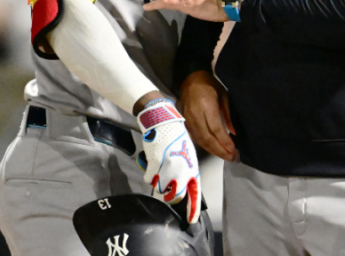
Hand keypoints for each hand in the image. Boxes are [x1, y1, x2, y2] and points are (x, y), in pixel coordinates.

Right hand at [135, 99, 200, 223]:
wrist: (164, 124)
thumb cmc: (177, 139)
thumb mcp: (187, 156)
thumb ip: (187, 173)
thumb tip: (183, 189)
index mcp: (192, 168)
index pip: (194, 192)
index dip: (192, 208)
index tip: (190, 220)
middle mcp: (182, 171)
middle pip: (174, 196)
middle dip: (169, 195)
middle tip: (166, 186)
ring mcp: (168, 169)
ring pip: (160, 188)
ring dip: (158, 182)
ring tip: (160, 170)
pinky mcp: (155, 165)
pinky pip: (150, 178)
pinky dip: (150, 173)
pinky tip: (153, 164)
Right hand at [180, 71, 237, 161]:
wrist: (190, 79)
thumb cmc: (210, 85)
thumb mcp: (224, 95)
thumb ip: (228, 114)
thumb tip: (234, 133)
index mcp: (206, 106)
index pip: (216, 129)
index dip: (225, 141)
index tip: (234, 150)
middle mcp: (196, 116)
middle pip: (207, 138)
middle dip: (220, 151)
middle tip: (233, 158)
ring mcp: (188, 121)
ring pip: (201, 141)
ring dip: (214, 151)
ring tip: (227, 157)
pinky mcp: (185, 123)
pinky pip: (196, 138)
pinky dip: (206, 146)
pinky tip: (215, 150)